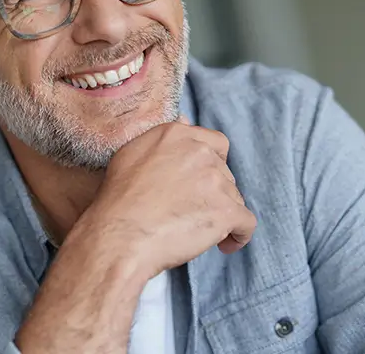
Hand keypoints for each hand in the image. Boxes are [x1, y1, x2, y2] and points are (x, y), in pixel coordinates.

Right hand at [75, 118, 256, 278]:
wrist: (119, 235)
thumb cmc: (119, 200)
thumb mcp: (131, 154)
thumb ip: (163, 139)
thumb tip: (185, 119)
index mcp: (176, 134)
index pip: (216, 143)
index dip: (212, 165)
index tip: (200, 182)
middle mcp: (199, 152)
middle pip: (224, 173)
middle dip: (212, 192)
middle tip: (188, 212)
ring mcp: (215, 180)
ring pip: (234, 198)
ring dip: (220, 214)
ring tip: (195, 231)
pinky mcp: (226, 210)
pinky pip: (246, 224)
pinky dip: (238, 236)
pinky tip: (224, 245)